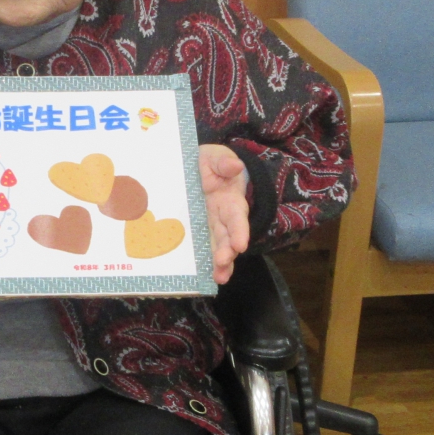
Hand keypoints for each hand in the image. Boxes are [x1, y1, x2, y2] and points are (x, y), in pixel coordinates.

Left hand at [200, 144, 251, 285]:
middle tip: (222, 263)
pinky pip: (202, 247)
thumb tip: (235, 166)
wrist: (193, 166)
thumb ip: (224, 162)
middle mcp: (223, 216)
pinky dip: (205, 262)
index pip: (236, 216)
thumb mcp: (216, 156)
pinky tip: (204, 276)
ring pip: (218, 246)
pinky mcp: (198, 231)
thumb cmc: (208, 161)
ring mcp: (210, 225)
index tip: (240, 244)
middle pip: (228, 237)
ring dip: (220, 263)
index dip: (239, 230)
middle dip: (227, 251)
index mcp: (230, 199)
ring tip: (219, 277)